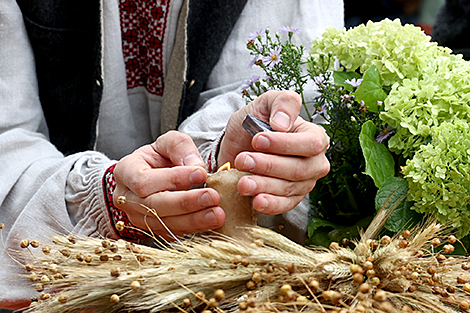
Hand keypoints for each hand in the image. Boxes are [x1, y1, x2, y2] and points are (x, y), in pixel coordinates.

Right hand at [113, 131, 224, 239]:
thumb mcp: (168, 143)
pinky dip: (194, 228)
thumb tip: (195, 165)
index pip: (144, 180)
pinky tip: (211, 221)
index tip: (201, 173)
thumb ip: (180, 147)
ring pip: (164, 223)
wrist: (156, 174)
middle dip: (186, 202)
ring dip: (194, 220)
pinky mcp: (153, 230)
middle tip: (213, 197)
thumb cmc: (160, 157)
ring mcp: (138, 217)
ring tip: (217, 214)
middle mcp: (127, 198)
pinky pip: (172, 233)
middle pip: (154, 206)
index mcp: (126, 172)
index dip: (173, 179)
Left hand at [218, 90, 329, 214]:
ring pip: (289, 189)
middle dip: (269, 166)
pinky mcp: (290, 199)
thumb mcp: (265, 103)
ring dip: (264, 186)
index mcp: (314, 137)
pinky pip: (285, 205)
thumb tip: (282, 124)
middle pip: (298, 169)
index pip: (310, 143)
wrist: (237, 147)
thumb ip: (281, 103)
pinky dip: (271, 205)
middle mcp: (314, 162)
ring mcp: (304, 183)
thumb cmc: (255, 124)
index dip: (284, 143)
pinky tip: (256, 201)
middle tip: (243, 160)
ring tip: (242, 182)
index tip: (257, 139)